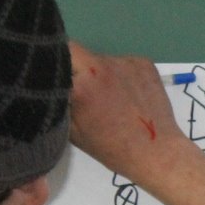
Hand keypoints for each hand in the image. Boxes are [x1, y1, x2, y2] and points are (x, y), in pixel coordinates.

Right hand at [68, 41, 204, 204]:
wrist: (157, 152)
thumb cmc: (112, 148)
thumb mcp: (72, 130)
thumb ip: (57, 102)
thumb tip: (46, 85)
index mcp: (82, 82)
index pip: (56, 53)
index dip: (52, 62)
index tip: (54, 76)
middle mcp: (103, 64)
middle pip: (78, 53)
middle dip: (75, 68)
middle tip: (81, 90)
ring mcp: (126, 61)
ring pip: (102, 59)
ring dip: (99, 73)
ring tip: (110, 98)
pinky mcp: (144, 63)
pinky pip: (122, 63)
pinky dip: (120, 75)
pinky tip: (128, 95)